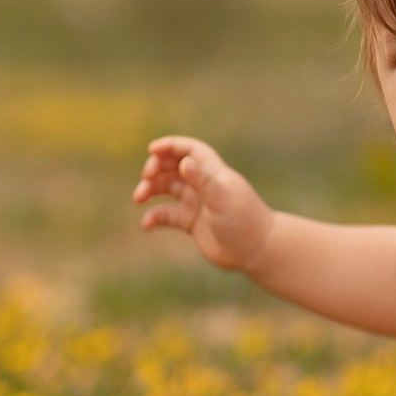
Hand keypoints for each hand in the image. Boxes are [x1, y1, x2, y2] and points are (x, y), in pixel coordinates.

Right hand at [132, 136, 272, 273]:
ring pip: (167, 188)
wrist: (255, 250)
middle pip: (174, 166)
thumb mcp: (221, 198)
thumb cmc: (243, 220)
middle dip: (156, 167)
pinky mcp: (191, 222)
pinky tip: (146, 224)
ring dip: (150, 189)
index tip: (152, 149)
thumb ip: (202, 180)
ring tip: (139, 197)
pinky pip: (167, 215)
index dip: (171, 145)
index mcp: (213, 172)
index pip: (190, 150)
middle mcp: (203, 184)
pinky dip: (154, 216)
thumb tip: (184, 162)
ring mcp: (197, 203)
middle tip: (147, 177)